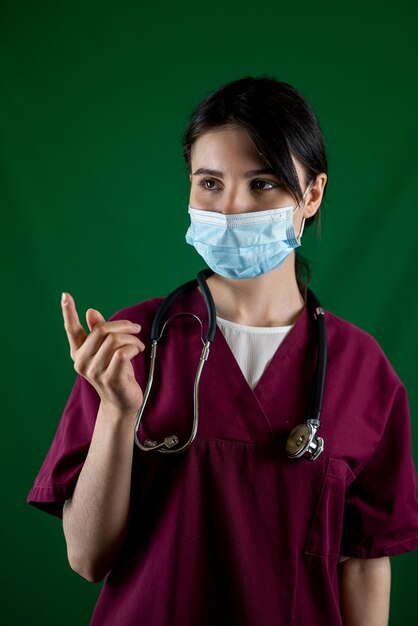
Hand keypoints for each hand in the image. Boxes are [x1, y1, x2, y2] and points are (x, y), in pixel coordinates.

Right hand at [61, 292, 144, 415]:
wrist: (121, 402)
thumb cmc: (115, 373)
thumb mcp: (107, 351)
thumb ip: (99, 332)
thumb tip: (91, 311)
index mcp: (79, 353)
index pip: (72, 330)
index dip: (68, 312)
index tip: (65, 295)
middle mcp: (83, 362)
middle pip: (102, 330)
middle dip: (123, 325)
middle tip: (136, 328)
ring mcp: (95, 372)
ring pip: (115, 340)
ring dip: (132, 338)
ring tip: (138, 344)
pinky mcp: (110, 379)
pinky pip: (123, 353)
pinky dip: (134, 348)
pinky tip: (137, 351)